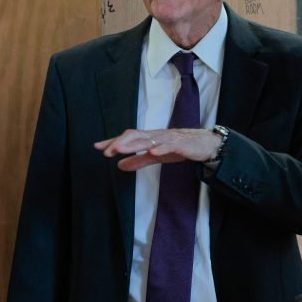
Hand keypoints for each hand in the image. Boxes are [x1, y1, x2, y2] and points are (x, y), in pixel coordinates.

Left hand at [94, 128, 220, 170]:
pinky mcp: (181, 144)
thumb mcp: (156, 156)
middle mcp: (156, 135)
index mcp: (149, 138)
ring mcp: (168, 138)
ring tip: (120, 149)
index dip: (113, 142)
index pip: (128, 138)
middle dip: (120, 143)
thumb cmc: (180, 148)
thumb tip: (119, 165)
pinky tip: (152, 152)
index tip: (97, 147)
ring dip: (134, 145)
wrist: (205, 144)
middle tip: (106, 151)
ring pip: (149, 140)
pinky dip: (160, 148)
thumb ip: (138, 160)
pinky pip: (169, 145)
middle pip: (135, 136)